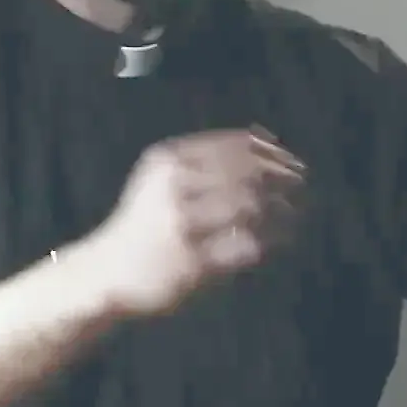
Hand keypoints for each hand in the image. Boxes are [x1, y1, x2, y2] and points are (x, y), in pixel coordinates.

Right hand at [71, 127, 305, 317]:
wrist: (105, 271)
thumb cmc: (143, 220)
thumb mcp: (161, 177)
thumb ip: (205, 156)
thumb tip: (264, 136)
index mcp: (166, 162)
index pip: (231, 147)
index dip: (269, 152)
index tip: (291, 160)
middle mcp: (173, 190)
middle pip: (244, 174)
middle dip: (280, 177)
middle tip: (302, 183)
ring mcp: (182, 228)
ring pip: (248, 208)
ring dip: (280, 207)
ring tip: (296, 210)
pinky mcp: (191, 264)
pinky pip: (243, 248)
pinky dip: (269, 241)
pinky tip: (281, 239)